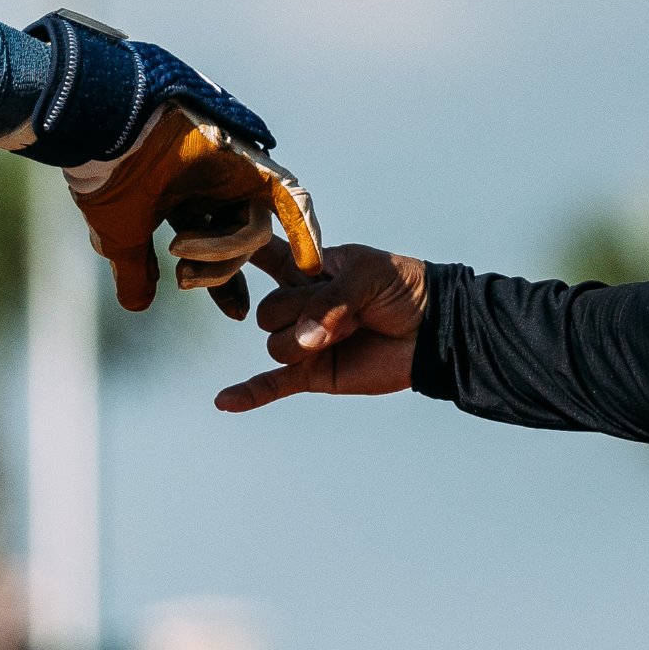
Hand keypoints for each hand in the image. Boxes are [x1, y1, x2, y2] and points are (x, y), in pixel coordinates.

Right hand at [67, 100, 324, 313]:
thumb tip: (137, 304)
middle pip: (242, 245)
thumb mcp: (121, 235)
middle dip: (218, 274)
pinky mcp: (252, 163)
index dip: (224, 283)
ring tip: (180, 248)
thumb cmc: (109, 178)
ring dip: (222, 253)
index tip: (237, 314)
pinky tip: (310, 265)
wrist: (108, 131)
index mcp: (187, 199)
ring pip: (253, 231)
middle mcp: (216, 186)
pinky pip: (291, 200)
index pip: (216, 250)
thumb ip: (135, 270)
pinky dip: (303, 231)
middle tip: (182, 279)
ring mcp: (236, 173)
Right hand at [216, 246, 430, 409]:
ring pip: (275, 346)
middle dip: (298, 312)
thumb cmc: (404, 291)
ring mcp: (305, 341)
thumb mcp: (368, 275)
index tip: (213, 247)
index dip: (241, 253)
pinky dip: (249, 394)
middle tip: (343, 311)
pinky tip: (225, 402)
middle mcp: (300, 305)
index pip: (264, 257)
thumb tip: (303, 340)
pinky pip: (273, 385)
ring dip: (305, 344)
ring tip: (346, 334)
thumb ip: (330, 299)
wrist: (435, 329)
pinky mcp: (314, 374)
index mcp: (308, 270)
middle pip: (267, 311)